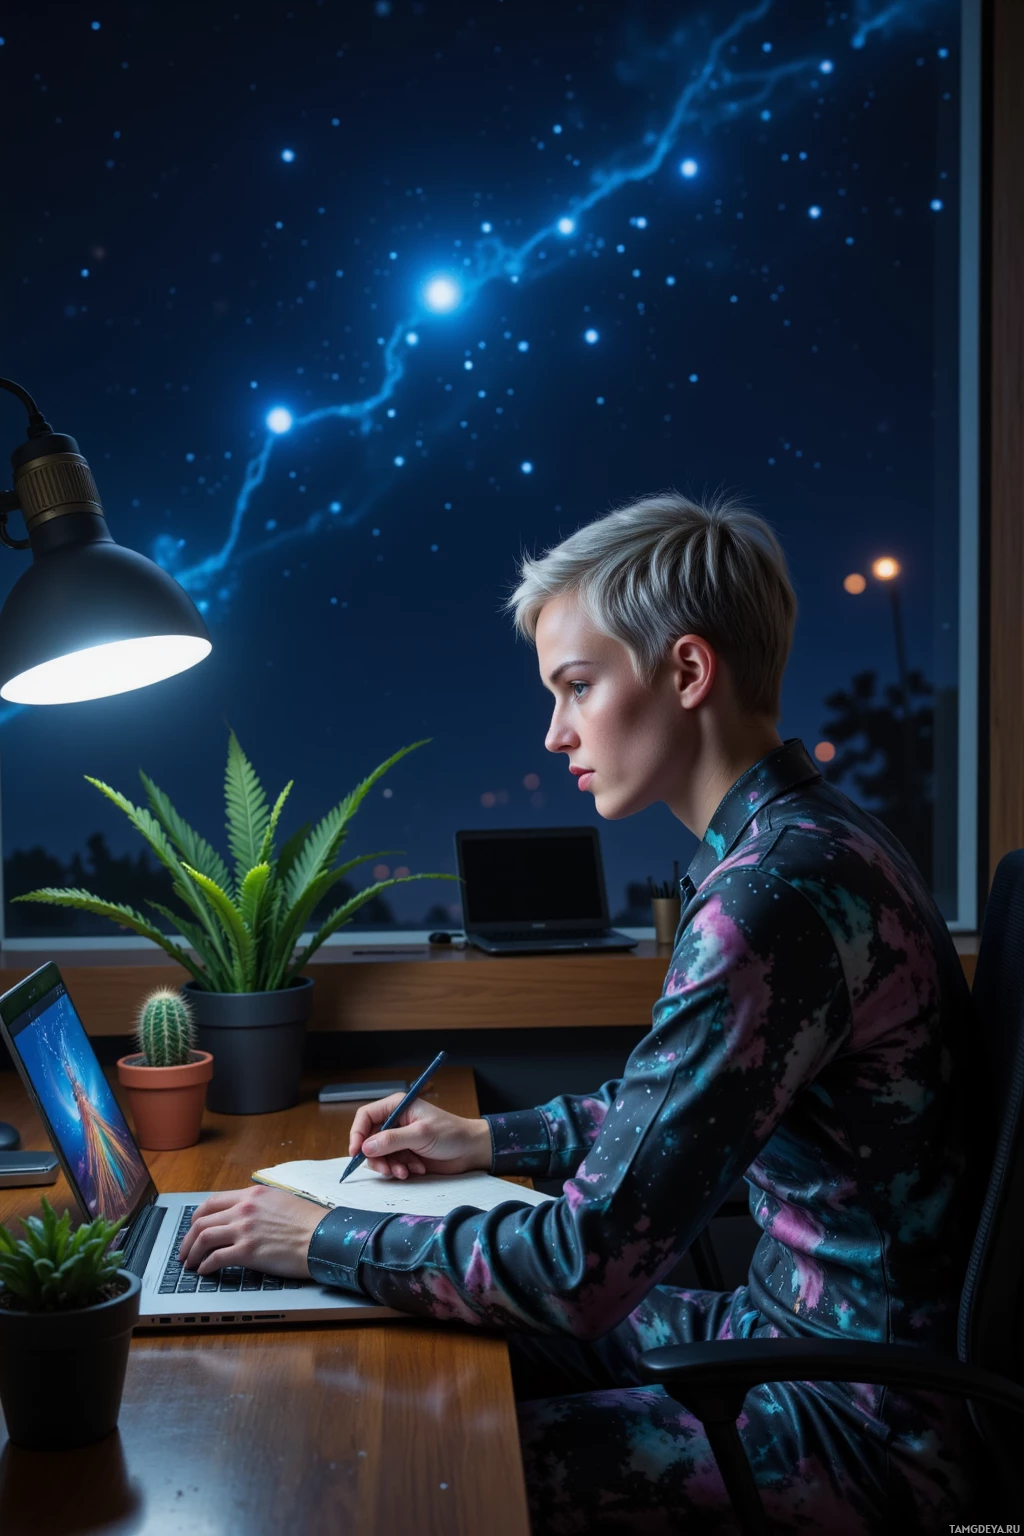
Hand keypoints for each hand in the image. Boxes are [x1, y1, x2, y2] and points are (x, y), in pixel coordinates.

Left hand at [178, 1185, 323, 1276]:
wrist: (322, 1237)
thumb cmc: (309, 1222)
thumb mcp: (281, 1201)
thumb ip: (259, 1205)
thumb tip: (246, 1215)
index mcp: (252, 1195)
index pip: (212, 1202)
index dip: (197, 1218)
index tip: (193, 1228)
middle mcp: (244, 1209)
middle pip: (202, 1221)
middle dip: (188, 1238)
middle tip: (185, 1251)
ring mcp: (244, 1230)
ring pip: (204, 1238)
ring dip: (192, 1253)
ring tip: (190, 1264)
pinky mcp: (248, 1252)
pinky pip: (216, 1258)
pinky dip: (206, 1266)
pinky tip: (205, 1271)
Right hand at [350, 1093, 491, 1179]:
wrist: (470, 1150)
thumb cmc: (451, 1134)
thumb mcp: (421, 1134)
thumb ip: (393, 1140)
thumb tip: (366, 1146)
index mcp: (397, 1106)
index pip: (366, 1116)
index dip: (357, 1133)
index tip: (357, 1152)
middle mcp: (395, 1121)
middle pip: (369, 1139)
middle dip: (377, 1157)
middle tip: (388, 1170)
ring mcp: (400, 1138)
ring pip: (379, 1155)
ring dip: (391, 1166)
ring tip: (407, 1171)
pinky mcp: (405, 1153)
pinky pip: (391, 1164)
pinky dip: (400, 1169)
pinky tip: (416, 1169)